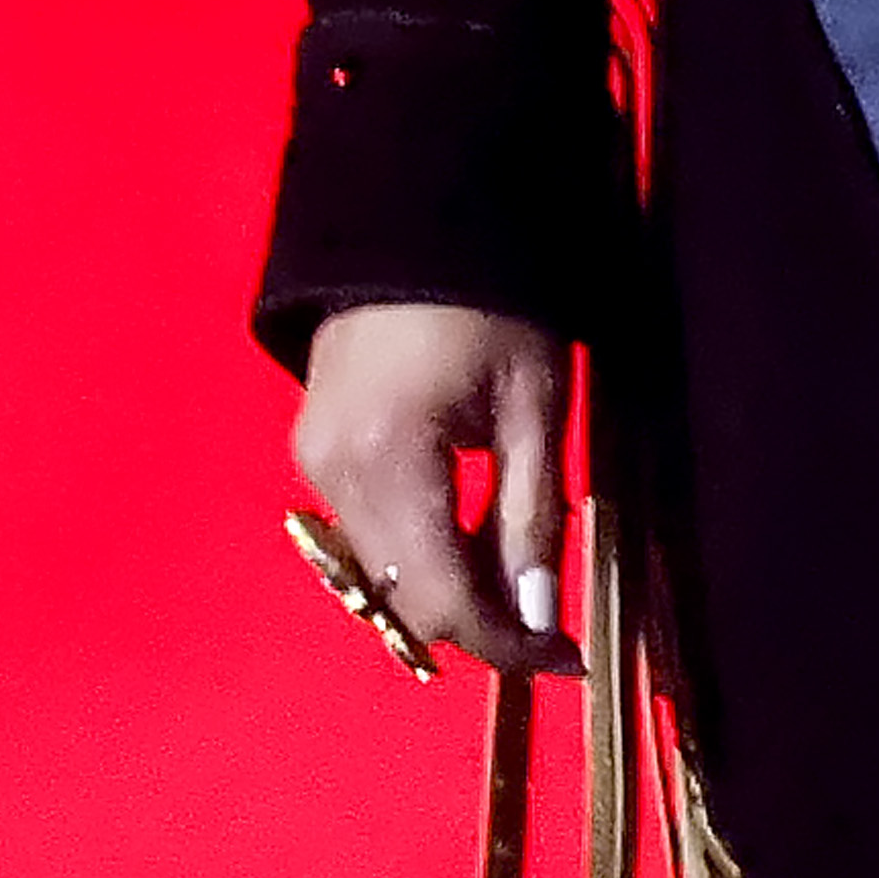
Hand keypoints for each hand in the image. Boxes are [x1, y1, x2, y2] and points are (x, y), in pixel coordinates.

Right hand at [291, 301, 582, 679]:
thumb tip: (538, 617)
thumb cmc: (494, 301)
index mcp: (389, 462)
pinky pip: (366, 531)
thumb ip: (530, 513)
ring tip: (518, 566)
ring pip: (382, 570)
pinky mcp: (313, 448)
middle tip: (552, 623)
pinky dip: (419, 547)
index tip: (565, 660)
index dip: (505, 643)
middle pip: (403, 596)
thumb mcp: (534, 403)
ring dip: (449, 585)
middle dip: (480, 621)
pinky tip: (470, 528)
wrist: (415, 217)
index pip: (441, 598)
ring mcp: (313, 463)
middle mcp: (333, 476)